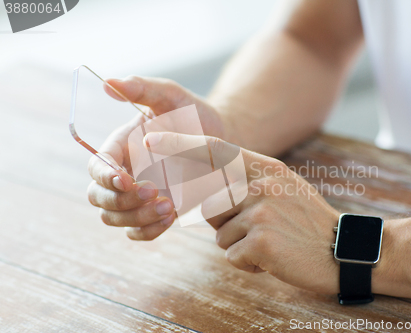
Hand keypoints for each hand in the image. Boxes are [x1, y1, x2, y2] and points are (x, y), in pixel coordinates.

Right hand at [87, 76, 231, 239]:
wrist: (221, 140)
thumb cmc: (193, 114)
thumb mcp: (172, 97)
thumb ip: (143, 89)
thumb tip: (109, 83)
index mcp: (121, 146)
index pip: (97, 165)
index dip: (105, 175)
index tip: (126, 179)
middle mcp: (124, 172)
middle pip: (98, 197)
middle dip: (119, 201)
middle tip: (153, 192)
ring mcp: (137, 196)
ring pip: (114, 218)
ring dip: (136, 217)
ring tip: (169, 206)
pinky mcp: (152, 212)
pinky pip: (137, 231)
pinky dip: (147, 230)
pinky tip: (171, 217)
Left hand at [144, 132, 340, 293]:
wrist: (342, 252)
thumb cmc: (307, 222)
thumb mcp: (283, 188)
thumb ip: (248, 183)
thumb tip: (208, 192)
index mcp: (266, 168)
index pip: (216, 150)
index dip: (181, 144)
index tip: (152, 138)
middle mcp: (261, 183)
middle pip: (209, 202)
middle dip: (224, 222)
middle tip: (259, 228)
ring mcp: (260, 210)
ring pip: (219, 232)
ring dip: (238, 244)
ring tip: (270, 242)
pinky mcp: (259, 240)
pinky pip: (231, 254)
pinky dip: (248, 262)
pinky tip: (273, 257)